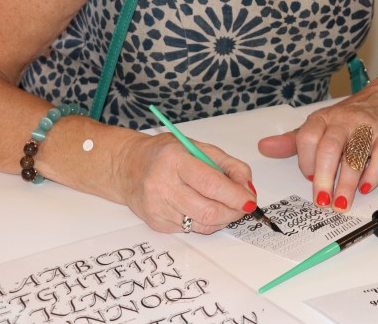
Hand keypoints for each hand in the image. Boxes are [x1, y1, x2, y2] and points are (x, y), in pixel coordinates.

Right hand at [119, 133, 258, 233]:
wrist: (127, 167)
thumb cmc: (166, 154)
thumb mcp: (198, 147)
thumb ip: (228, 165)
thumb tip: (248, 189)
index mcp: (175, 160)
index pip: (211, 184)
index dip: (235, 195)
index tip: (250, 200)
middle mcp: (163, 185)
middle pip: (208, 211)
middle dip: (233, 212)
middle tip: (243, 206)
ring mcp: (158, 207)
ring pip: (203, 224)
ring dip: (223, 218)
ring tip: (225, 205)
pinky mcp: (156, 224)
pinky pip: (191, 229)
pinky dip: (206, 222)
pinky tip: (203, 207)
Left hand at [258, 76, 377, 211]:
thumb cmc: (350, 117)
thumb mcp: (319, 124)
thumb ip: (294, 140)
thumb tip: (265, 147)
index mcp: (323, 119)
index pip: (307, 137)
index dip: (305, 160)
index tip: (307, 178)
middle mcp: (343, 121)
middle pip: (329, 148)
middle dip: (324, 177)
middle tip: (321, 200)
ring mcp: (366, 127)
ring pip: (354, 154)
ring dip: (347, 183)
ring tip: (342, 203)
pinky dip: (373, 173)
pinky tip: (366, 187)